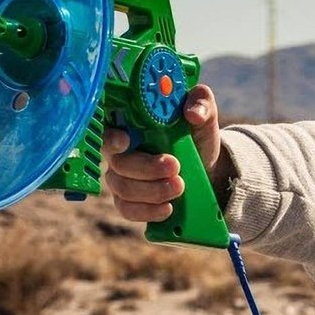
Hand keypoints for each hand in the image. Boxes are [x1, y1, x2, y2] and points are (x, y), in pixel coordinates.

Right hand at [103, 84, 225, 222]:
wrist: (206, 169)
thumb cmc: (196, 136)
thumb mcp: (204, 115)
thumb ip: (201, 102)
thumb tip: (193, 113)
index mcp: (131, 126)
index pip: (109, 130)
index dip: (113, 137)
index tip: (127, 141)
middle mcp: (121, 152)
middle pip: (119, 163)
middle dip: (147, 167)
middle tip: (174, 166)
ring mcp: (122, 178)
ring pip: (123, 188)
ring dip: (152, 190)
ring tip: (179, 186)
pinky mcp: (129, 201)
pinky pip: (128, 210)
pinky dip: (148, 211)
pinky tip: (168, 208)